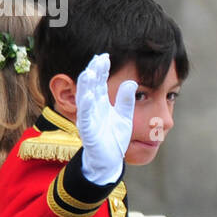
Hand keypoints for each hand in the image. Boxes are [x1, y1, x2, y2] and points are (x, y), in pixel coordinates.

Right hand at [75, 53, 135, 184]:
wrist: (109, 161)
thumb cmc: (114, 138)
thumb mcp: (124, 116)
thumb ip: (126, 100)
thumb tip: (131, 82)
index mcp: (101, 104)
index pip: (100, 83)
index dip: (102, 70)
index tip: (105, 56)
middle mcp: (92, 109)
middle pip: (91, 87)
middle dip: (94, 72)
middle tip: (98, 58)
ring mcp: (89, 119)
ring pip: (85, 99)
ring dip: (86, 85)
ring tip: (90, 71)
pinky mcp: (88, 131)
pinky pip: (86, 117)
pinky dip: (86, 105)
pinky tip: (89, 94)